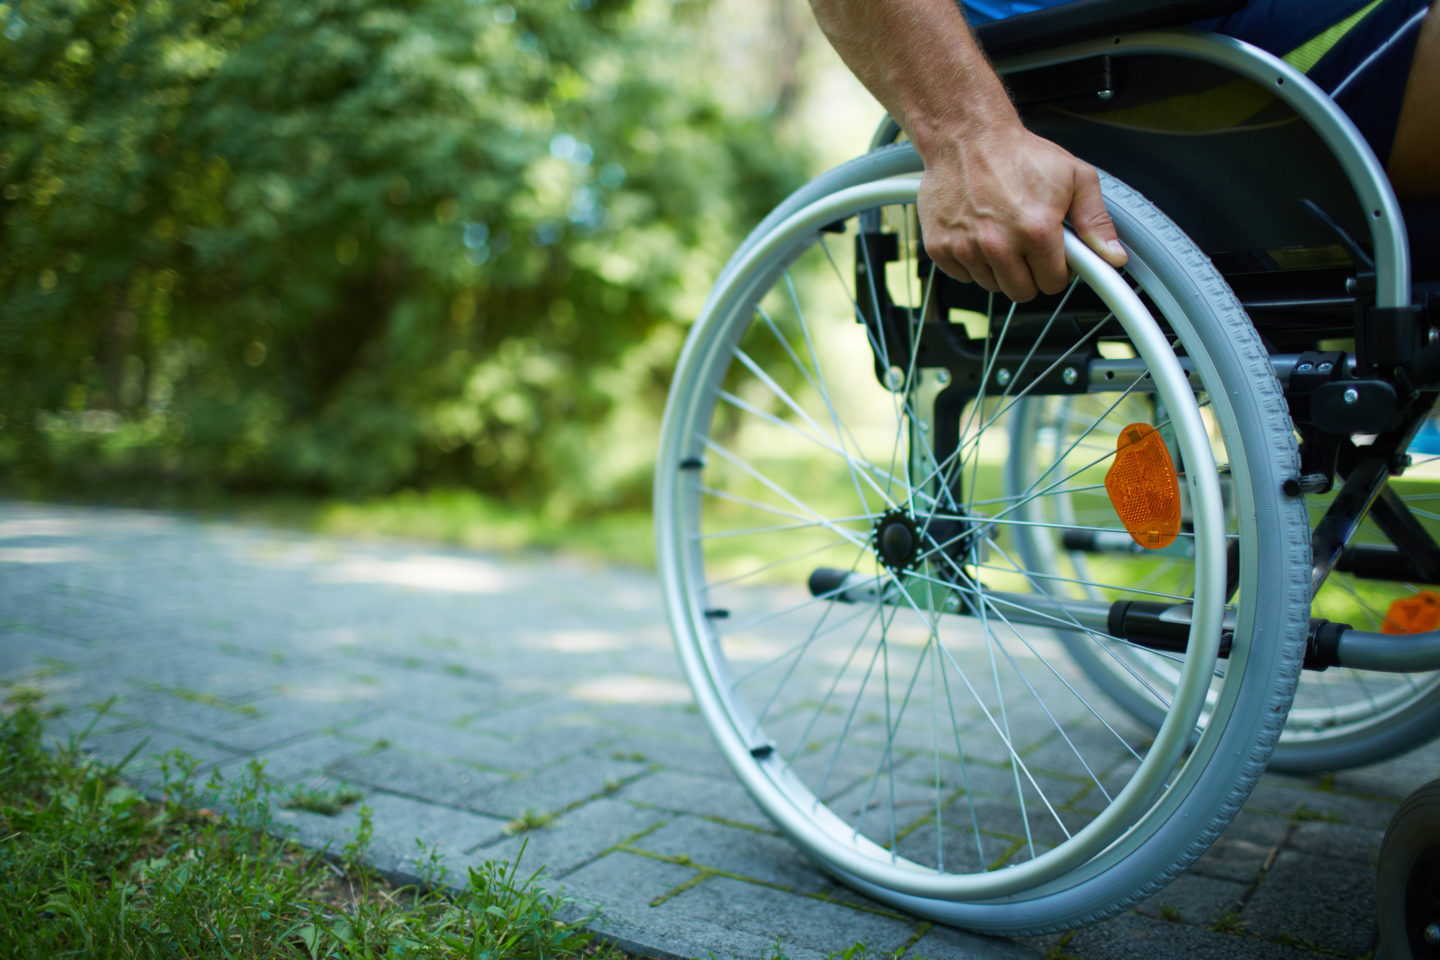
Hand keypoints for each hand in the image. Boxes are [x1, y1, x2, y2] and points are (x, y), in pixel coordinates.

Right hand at [915, 124, 1127, 301]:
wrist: (967, 135)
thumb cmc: (1017, 153)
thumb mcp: (1075, 177)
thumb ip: (1096, 221)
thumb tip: (1113, 256)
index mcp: (1036, 230)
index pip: (1052, 284)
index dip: (1057, 271)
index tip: (1053, 257)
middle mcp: (998, 244)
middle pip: (1021, 292)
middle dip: (1029, 275)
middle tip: (1028, 247)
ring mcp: (965, 248)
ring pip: (991, 286)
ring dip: (999, 268)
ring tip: (1002, 234)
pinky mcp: (940, 247)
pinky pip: (962, 275)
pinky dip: (971, 262)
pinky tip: (977, 235)